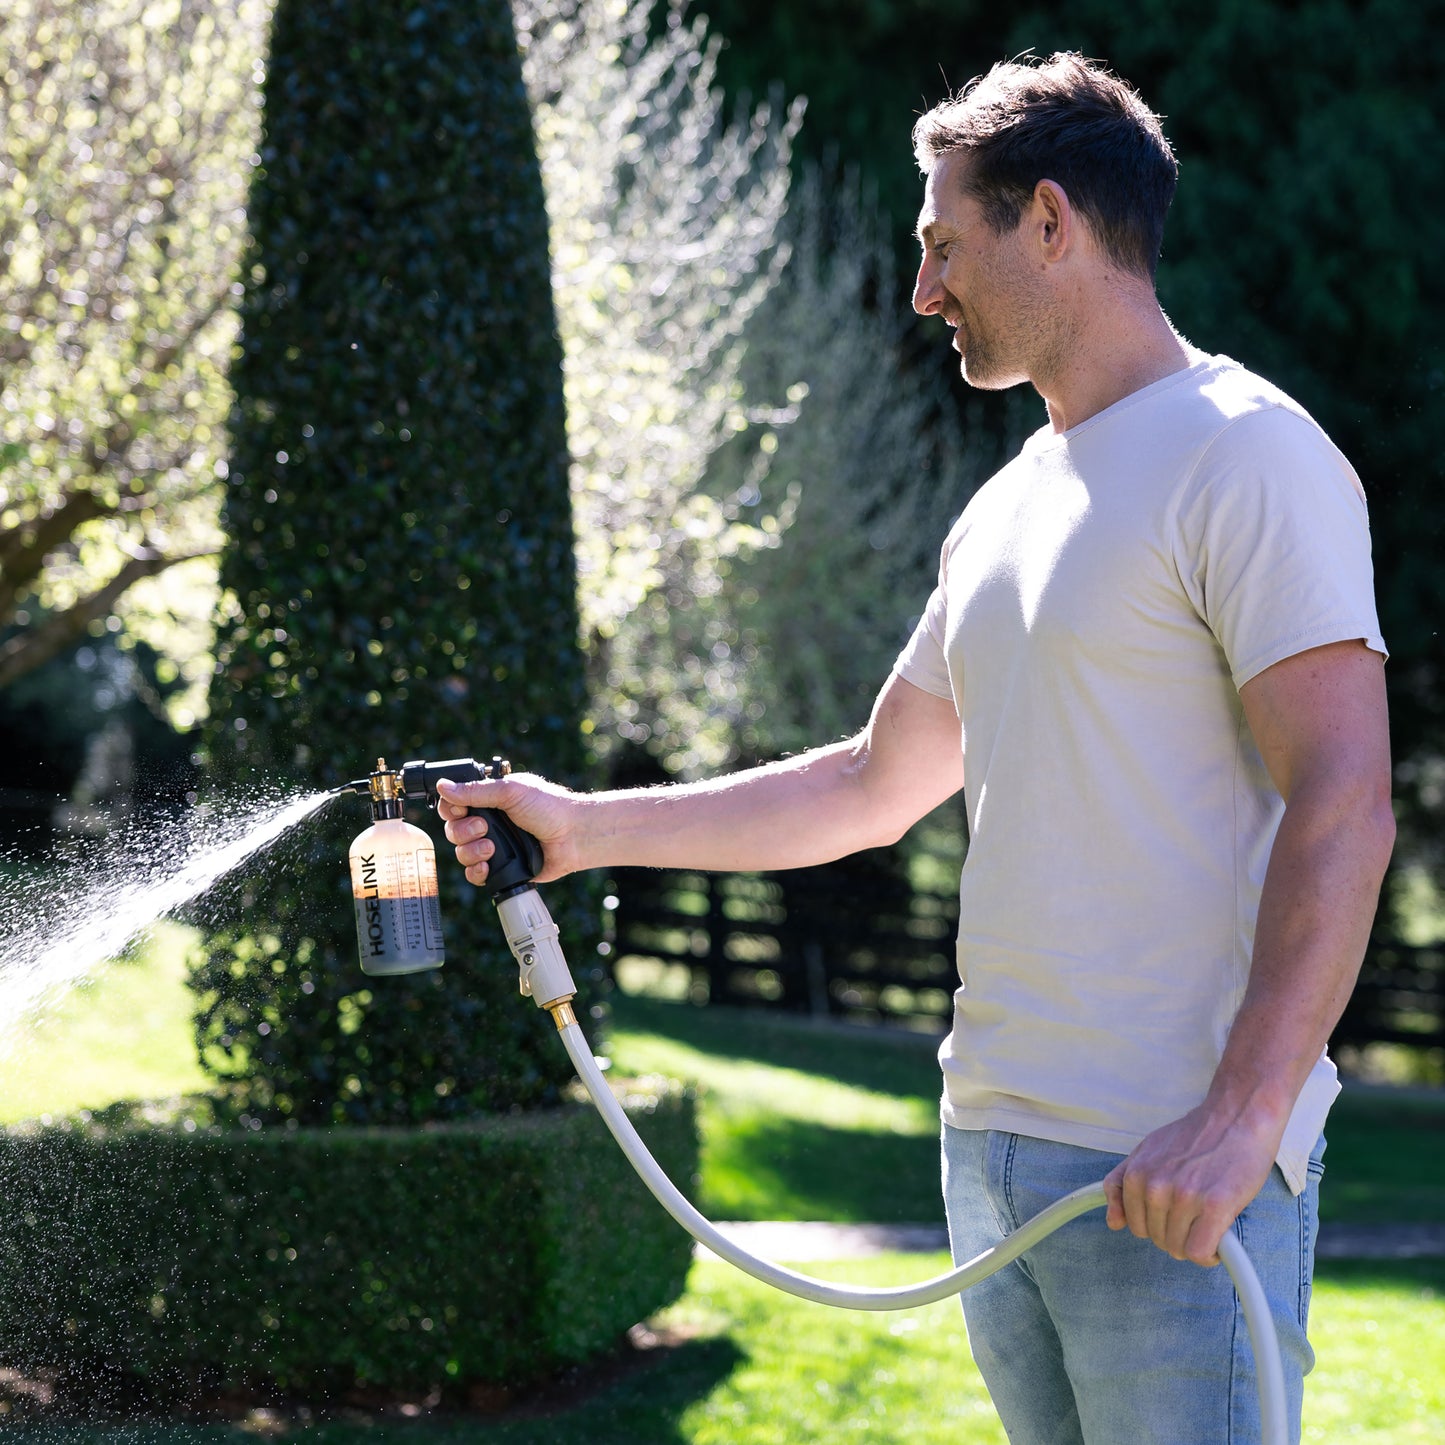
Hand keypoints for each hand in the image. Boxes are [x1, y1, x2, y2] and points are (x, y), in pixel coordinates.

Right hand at [436, 773, 584, 885]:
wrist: (573, 836)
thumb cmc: (549, 807)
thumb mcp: (511, 792)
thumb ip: (475, 790)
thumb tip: (443, 786)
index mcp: (489, 800)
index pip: (454, 804)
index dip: (451, 809)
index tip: (460, 810)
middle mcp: (488, 823)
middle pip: (453, 830)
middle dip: (464, 830)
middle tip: (484, 826)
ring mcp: (493, 846)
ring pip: (461, 853)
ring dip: (471, 850)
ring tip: (492, 847)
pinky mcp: (501, 868)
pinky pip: (474, 874)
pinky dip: (476, 871)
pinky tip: (487, 866)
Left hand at [1102, 1102, 1282, 1265]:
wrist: (1236, 1117)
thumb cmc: (1195, 1137)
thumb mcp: (1147, 1150)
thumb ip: (1122, 1183)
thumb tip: (1112, 1223)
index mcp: (1137, 1174)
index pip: (1135, 1226)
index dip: (1158, 1225)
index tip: (1174, 1215)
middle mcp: (1155, 1187)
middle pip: (1158, 1239)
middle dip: (1177, 1234)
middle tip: (1196, 1214)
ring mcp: (1185, 1197)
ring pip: (1179, 1249)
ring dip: (1196, 1244)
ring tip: (1209, 1222)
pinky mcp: (1215, 1206)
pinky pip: (1199, 1252)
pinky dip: (1209, 1255)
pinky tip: (1219, 1240)